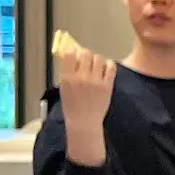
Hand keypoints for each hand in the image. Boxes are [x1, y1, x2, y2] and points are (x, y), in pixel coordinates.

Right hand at [57, 47, 114, 165]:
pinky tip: (105, 68)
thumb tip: (72, 58)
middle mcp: (81, 77)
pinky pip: (110, 67)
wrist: (84, 122)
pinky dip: (109, 65)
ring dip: (97, 59)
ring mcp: (95, 81)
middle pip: (86, 54)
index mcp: (67, 78)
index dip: (73, 53)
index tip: (75, 55)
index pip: (70, 54)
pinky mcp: (107, 86)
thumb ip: (68, 73)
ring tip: (96, 66)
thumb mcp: (64, 88)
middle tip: (86, 60)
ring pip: (98, 58)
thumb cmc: (72, 106)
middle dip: (86, 55)